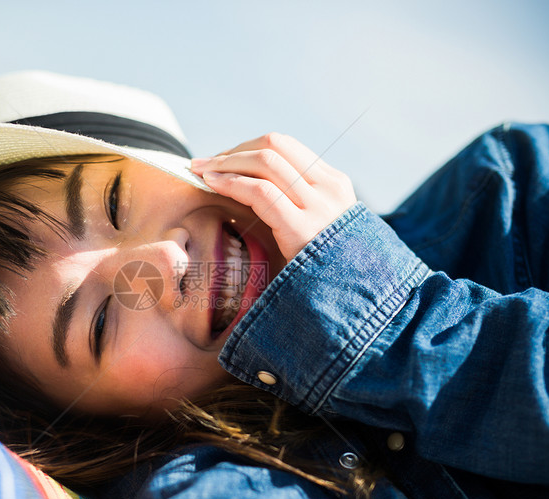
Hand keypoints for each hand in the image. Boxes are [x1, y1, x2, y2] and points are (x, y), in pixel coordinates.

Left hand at [190, 133, 356, 260]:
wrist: (350, 303)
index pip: (285, 148)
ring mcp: (319, 207)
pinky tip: (210, 184)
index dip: (246, 148)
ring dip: (224, 162)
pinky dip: (230, 182)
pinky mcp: (303, 229)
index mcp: (334, 185)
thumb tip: (252, 190)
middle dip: (232, 151)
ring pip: (265, 161)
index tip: (221, 162)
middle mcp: (330, 189)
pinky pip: (260, 192)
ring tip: (199, 172)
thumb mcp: (319, 231)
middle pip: (273, 146)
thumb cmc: (323, 273)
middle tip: (204, 165)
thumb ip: (297, 208)